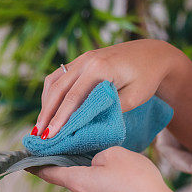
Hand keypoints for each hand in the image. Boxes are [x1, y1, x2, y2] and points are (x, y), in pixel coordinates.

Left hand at [33, 147, 174, 191]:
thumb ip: (98, 154)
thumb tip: (95, 164)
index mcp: (78, 182)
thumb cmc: (136, 180)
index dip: (37, 165)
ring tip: (124, 169)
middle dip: (84, 166)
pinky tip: (130, 184)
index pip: (50, 173)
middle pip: (75, 178)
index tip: (26, 161)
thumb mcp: (114, 153)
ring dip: (102, 178)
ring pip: (94, 188)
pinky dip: (113, 189)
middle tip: (98, 153)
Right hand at [34, 39, 185, 137]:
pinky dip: (52, 93)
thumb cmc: (147, 78)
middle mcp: (87, 60)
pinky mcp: (82, 60)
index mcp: (100, 68)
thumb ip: (109, 109)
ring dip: (46, 103)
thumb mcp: (133, 98)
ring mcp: (83, 58)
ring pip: (55, 81)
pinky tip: (49, 109)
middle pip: (58, 89)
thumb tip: (84, 124)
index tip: (50, 136)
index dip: (60, 118)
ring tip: (40, 126)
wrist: (153, 55)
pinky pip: (60, 76)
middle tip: (38, 136)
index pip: (73, 97)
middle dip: (46, 114)